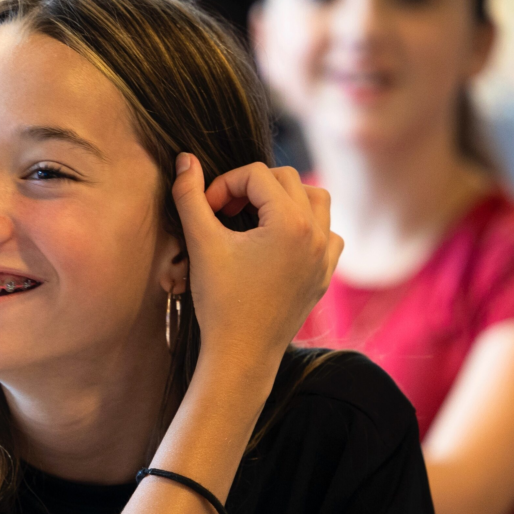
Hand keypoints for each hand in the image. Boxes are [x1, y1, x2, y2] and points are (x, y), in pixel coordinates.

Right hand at [170, 155, 342, 370]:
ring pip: (316, 199)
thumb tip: (185, 159)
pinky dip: (307, 227)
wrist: (241, 354)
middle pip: (286, 179)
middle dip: (251, 187)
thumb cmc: (220, 301)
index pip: (255, 174)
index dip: (223, 184)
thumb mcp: (201, 243)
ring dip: (285, 199)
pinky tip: (278, 242)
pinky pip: (328, 232)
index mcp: (290, 222)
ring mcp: (325, 256)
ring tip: (255, 216)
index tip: (204, 209)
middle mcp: (316, 234)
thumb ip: (190, 196)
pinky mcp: (324, 274)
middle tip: (223, 212)